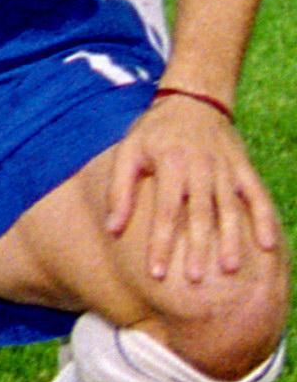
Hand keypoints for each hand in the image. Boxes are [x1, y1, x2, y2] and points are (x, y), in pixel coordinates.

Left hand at [107, 96, 280, 287]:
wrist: (193, 100)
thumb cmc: (153, 132)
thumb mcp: (128, 152)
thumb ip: (119, 190)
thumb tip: (112, 229)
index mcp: (170, 164)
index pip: (164, 211)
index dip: (160, 243)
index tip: (155, 273)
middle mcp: (201, 168)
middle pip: (200, 214)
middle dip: (197, 248)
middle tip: (194, 281)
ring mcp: (226, 169)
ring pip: (231, 209)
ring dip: (232, 240)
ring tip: (230, 270)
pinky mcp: (244, 169)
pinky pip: (257, 196)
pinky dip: (265, 220)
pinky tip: (269, 246)